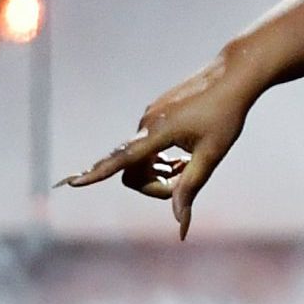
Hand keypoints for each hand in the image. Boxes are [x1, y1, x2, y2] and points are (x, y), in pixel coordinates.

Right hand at [59, 52, 261, 238]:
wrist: (233, 77)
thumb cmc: (226, 116)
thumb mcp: (211, 155)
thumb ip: (190, 188)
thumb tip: (180, 227)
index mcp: (157, 132)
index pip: (121, 160)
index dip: (95, 175)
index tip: (71, 182)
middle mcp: (146, 123)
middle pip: (133, 171)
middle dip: (154, 184)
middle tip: (186, 180)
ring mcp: (149, 117)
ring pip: (143, 159)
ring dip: (161, 171)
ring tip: (189, 165)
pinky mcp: (155, 114)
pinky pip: (149, 146)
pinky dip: (163, 158)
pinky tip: (185, 154)